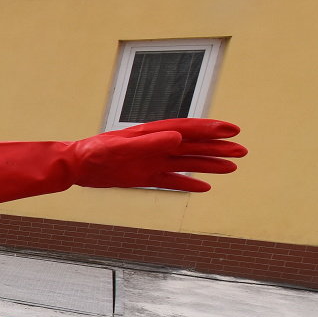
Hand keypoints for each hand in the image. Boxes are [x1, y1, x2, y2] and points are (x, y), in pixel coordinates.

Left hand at [0, 118, 245, 210]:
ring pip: (187, 163)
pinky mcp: (144, 177)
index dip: (211, 130)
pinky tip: (205, 186)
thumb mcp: (120, 147)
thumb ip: (148, 143)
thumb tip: (176, 139)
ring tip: (233, 167)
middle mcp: (155, 146)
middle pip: (193, 146)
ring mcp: (151, 162)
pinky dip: (188, 183)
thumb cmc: (93, 152)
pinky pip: (171, 180)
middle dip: (218, 148)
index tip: (233, 130)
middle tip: (243, 151)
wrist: (74, 166)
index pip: (188, 130)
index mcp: (152, 134)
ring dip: (209, 164)